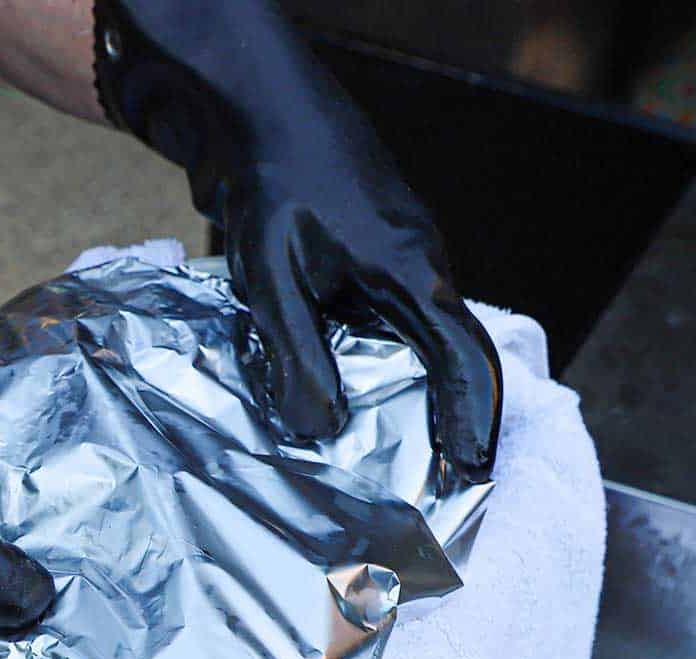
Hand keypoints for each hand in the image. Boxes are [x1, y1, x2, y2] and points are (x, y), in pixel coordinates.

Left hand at [94, 0, 501, 481]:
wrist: (254, 108)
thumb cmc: (273, 181)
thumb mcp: (275, 279)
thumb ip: (298, 355)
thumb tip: (317, 429)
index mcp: (415, 275)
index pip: (465, 362)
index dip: (470, 424)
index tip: (466, 477)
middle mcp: (420, 269)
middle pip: (449, 358)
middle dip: (442, 422)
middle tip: (427, 483)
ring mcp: (397, 259)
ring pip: (413, 341)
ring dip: (404, 395)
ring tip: (387, 456)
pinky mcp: (368, 256)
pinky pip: (384, 320)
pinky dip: (372, 363)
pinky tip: (342, 391)